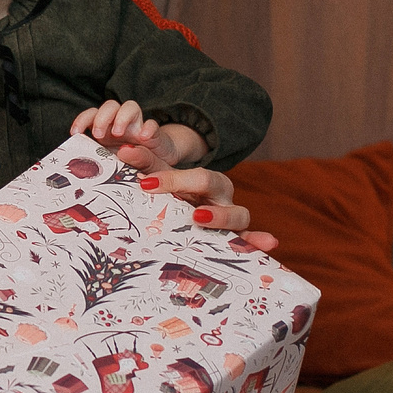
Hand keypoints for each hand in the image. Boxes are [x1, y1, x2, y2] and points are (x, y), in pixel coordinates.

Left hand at [71, 100, 189, 161]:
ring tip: (118, 134)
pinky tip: (143, 137)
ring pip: (130, 107)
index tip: (75, 132)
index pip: (92, 116)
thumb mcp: (116, 169)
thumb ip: (111, 164)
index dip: (82, 120)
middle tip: (99, 134)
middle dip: (101, 117)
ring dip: (121, 117)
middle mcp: (121, 125)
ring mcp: (138, 127)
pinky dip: (148, 128)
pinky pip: (152, 125)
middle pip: (109, 106)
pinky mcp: (155, 134)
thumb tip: (112, 156)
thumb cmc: (131, 166)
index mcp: (106, 132)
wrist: (158, 166)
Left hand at [132, 163, 276, 252]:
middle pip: (209, 181)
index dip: (167, 174)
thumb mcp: (158, 181)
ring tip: (197, 217)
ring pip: (237, 212)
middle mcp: (218, 194)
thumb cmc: (171, 198)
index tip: (142, 179)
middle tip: (153, 188)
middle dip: (183, 182)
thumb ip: (144, 164)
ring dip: (220, 216)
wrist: (183, 214)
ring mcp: (229, 216)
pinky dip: (260, 240)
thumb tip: (125, 149)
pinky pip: (250, 239)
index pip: (183, 167)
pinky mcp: (235, 238)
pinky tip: (268, 243)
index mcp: (200, 178)